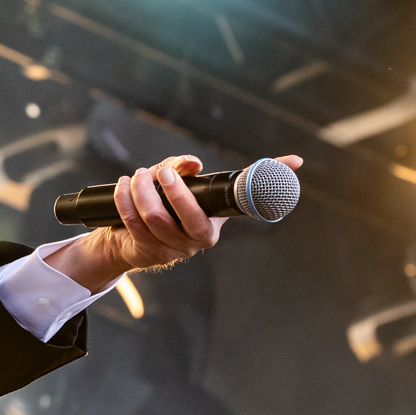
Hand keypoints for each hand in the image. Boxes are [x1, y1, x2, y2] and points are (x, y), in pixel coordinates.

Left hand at [50, 154, 303, 292]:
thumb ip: (183, 169)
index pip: (248, 201)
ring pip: (156, 218)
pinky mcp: (151, 253)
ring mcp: (176, 249)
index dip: (266, 181)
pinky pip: (136, 225)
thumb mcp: (174, 185)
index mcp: (217, 221)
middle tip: (161, 172)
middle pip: (188, 215)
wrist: (129, 240)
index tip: (292, 161)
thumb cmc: (159, 207)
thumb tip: (195, 163)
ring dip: (141, 192)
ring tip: (136, 176)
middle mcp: (200, 239)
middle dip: (174, 190)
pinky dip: (126, 201)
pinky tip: (123, 187)